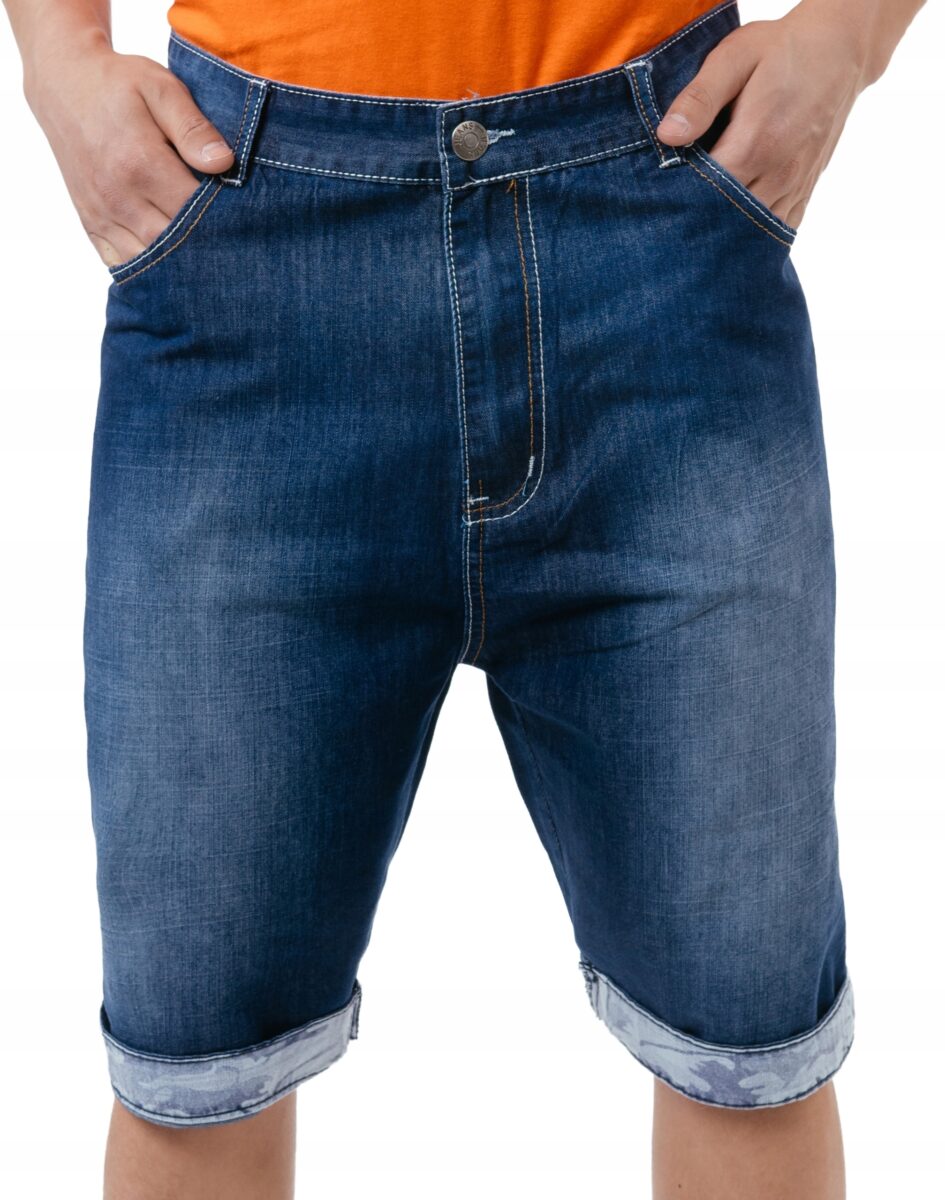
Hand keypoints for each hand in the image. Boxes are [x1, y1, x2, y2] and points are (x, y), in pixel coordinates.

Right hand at [24, 40, 233, 266]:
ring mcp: (102, 214)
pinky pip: (121, 263)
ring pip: (150, 260)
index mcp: (140, 162)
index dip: (225, 217)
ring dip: (179, 262)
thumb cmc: (118, 85)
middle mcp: (118, 196)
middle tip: (234, 242)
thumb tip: (224, 163)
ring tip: (207, 254)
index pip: (194, 209)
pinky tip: (171, 262)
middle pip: (175, 243)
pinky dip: (148, 268)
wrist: (63, 86)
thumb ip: (193, 127)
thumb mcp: (160, 87)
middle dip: (207, 245)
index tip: (245, 215)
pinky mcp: (91, 225)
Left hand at [654, 2, 871, 229]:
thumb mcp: (735, 58)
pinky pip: (775, 230)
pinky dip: (750, 235)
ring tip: (693, 228)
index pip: (706, 193)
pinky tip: (727, 232)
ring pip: (750, 232)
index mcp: (756, 142)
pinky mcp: (804, 192)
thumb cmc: (781, 50)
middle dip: (696, 222)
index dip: (677, 199)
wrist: (840, 52)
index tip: (657, 196)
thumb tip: (666, 136)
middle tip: (668, 220)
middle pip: (727, 220)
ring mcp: (794, 187)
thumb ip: (700, 98)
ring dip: (722, 232)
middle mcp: (778, 173)